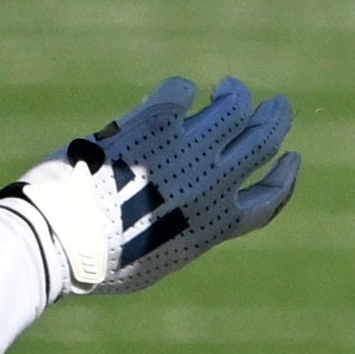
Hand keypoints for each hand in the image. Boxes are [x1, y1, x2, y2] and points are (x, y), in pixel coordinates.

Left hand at [4, 75, 299, 296]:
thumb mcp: (153, 265)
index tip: (292, 157)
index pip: (270, 199)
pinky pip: (179, 91)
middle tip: (276, 105)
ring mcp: (186, 150)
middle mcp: (211, 185)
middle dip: (276, 119)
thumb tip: (186, 221)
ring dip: (236, 95)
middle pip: (263, 141)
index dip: (286, 177)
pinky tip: (174, 93)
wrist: (62, 240)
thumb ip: (180, 237)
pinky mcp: (154, 122)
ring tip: (228, 88)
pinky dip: (180, 90)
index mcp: (214, 225)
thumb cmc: (97, 264)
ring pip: (233, 108)